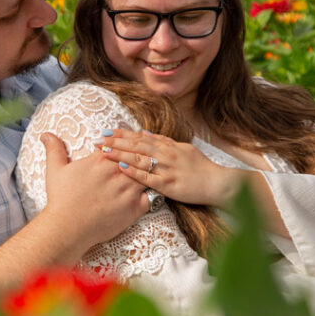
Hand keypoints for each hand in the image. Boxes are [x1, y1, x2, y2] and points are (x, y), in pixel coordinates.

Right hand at [41, 132, 149, 252]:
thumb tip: (46, 134)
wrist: (68, 227)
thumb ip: (55, 149)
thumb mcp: (55, 170)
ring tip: (149, 174)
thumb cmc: (61, 199)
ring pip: (146, 176)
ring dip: (146, 175)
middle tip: (141, 158)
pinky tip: (148, 194)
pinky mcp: (134, 208)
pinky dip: (149, 195)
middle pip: (136, 159)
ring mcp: (128, 190)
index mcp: (102, 160)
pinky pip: (150, 197)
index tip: (122, 149)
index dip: (121, 146)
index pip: (119, 146)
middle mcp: (118, 172)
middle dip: (138, 158)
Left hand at [96, 128, 238, 207]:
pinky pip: (147, 177)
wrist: (217, 182)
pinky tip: (120, 168)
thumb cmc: (200, 167)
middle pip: (136, 145)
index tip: (106, 132)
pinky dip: (133, 172)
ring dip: (120, 154)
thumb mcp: (182, 148)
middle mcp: (165, 154)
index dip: (122, 134)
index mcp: (167, 145)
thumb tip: (145, 133)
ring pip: (139, 159)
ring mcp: (166, 168)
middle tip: (97, 140)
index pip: (140, 137)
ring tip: (103, 151)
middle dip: (115, 142)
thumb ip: (163, 141)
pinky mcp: (168, 184)